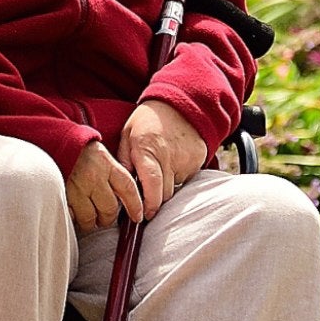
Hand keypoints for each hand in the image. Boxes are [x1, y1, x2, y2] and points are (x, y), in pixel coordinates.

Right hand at [66, 140, 144, 234]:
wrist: (51, 142)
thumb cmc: (77, 149)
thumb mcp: (100, 154)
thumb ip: (112, 172)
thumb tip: (125, 196)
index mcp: (106, 162)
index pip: (128, 188)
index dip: (135, 206)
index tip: (137, 216)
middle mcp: (93, 175)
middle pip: (109, 209)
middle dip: (107, 217)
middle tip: (104, 217)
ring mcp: (76, 187)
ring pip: (90, 218)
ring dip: (90, 221)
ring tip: (87, 217)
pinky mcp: (61, 195)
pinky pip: (72, 216)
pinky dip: (74, 217)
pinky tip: (74, 211)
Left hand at [117, 100, 209, 219]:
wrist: (181, 105)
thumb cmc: (148, 121)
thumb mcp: (128, 134)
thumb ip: (124, 160)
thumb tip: (121, 185)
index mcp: (146, 148)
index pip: (150, 184)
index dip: (148, 204)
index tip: (144, 216)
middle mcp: (168, 156)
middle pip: (164, 193)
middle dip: (155, 199)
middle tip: (147, 195)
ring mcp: (185, 159)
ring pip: (175, 188)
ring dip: (166, 187)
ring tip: (159, 171)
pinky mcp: (198, 161)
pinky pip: (186, 179)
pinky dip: (177, 177)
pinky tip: (172, 164)